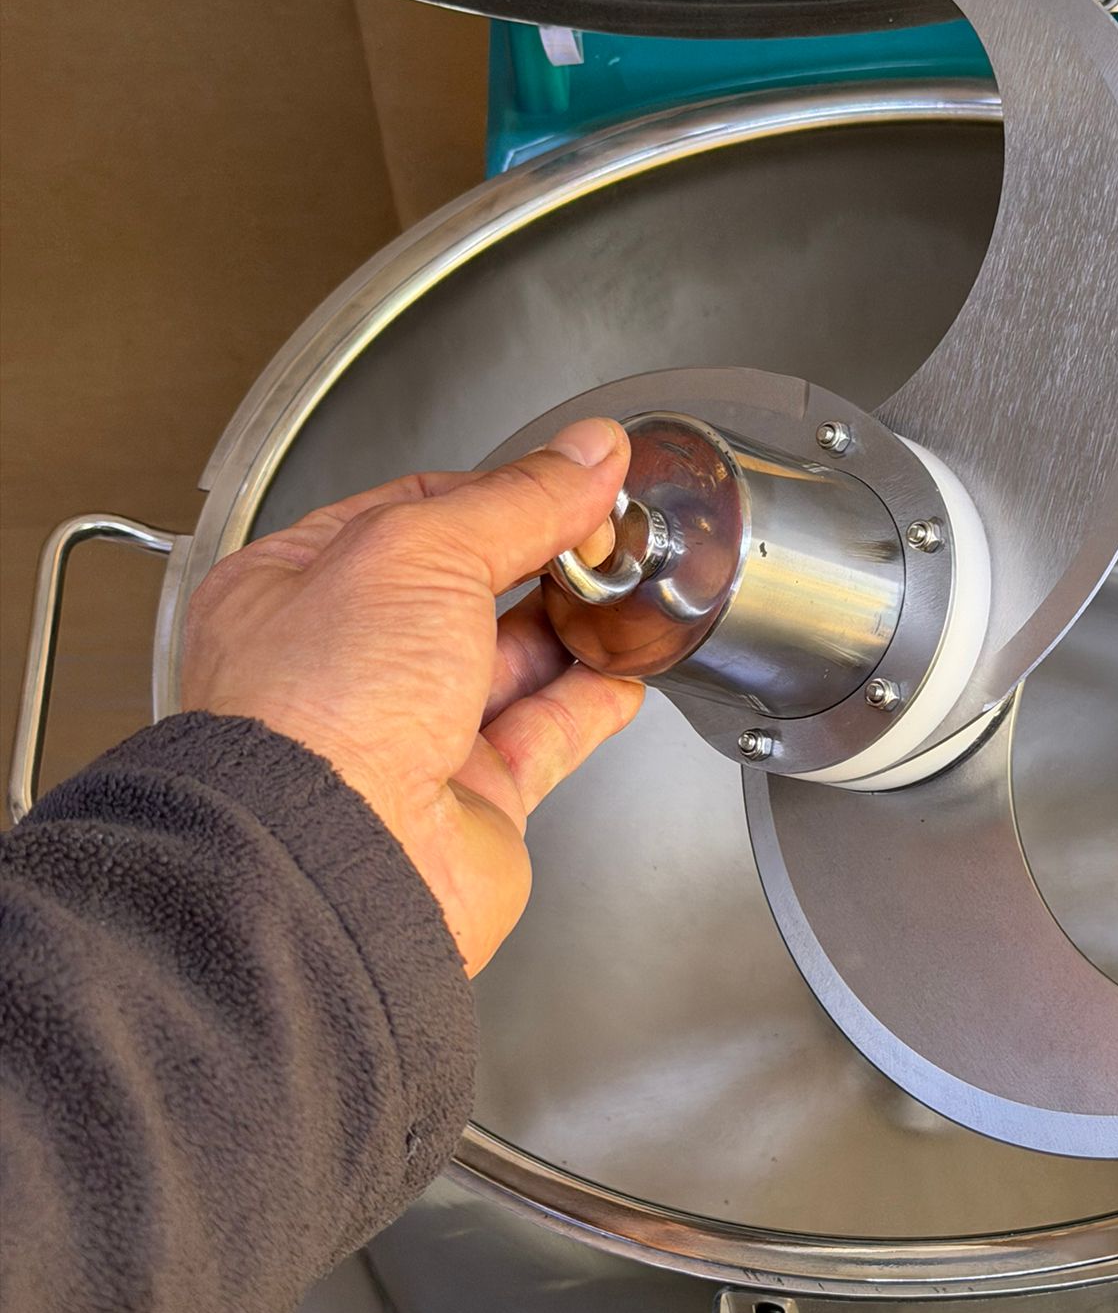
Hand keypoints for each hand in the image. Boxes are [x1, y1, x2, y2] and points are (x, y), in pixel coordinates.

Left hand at [180, 418, 642, 973]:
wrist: (338, 858)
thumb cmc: (320, 712)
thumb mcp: (420, 551)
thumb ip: (516, 500)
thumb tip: (585, 454)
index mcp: (296, 588)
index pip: (410, 514)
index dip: (496, 491)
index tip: (571, 477)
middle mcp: (346, 665)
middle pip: (465, 589)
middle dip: (540, 558)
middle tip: (609, 532)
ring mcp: (409, 736)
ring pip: (510, 664)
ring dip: (573, 624)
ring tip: (627, 586)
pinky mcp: (472, 800)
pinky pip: (544, 736)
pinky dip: (591, 700)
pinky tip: (623, 669)